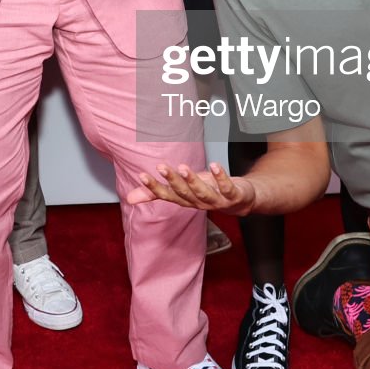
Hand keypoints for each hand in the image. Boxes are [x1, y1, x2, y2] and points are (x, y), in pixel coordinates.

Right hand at [126, 161, 259, 215]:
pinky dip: (221, 177)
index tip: (142, 175)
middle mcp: (199, 203)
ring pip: (203, 193)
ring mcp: (217, 201)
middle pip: (184, 193)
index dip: (154, 187)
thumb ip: (156, 193)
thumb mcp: (180, 191)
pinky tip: (215, 165)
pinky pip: (226, 188)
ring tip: (183, 167)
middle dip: (173, 181)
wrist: (240, 201)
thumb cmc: (207, 191)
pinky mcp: (233, 196)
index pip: (167, 195)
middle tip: (161, 166)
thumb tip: (129, 198)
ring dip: (193, 181)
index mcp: (185, 200)